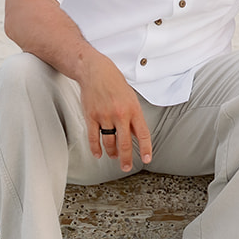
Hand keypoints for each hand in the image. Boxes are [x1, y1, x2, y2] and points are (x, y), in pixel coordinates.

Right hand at [79, 50, 151, 169]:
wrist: (95, 71)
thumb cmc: (115, 83)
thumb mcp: (131, 98)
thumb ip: (134, 116)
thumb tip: (136, 135)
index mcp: (133, 109)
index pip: (142, 134)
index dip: (145, 148)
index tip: (146, 159)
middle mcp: (120, 114)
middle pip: (124, 143)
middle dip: (126, 158)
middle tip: (126, 167)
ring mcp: (104, 116)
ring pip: (109, 142)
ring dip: (112, 152)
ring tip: (114, 156)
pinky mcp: (91, 116)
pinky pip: (93, 137)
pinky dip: (96, 148)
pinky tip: (98, 154)